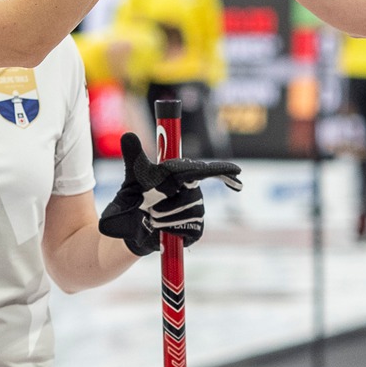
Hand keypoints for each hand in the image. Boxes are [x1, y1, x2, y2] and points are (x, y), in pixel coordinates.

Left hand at [99, 131, 243, 255]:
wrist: (129, 227)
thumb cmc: (133, 199)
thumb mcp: (132, 177)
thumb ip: (133, 157)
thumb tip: (127, 135)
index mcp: (180, 174)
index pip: (204, 170)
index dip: (222, 171)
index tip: (237, 171)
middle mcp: (191, 190)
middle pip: (192, 197)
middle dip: (166, 206)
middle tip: (150, 207)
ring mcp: (194, 210)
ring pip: (189, 214)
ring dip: (166, 219)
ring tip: (153, 218)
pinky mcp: (194, 229)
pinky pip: (191, 230)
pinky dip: (173, 231)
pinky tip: (163, 229)